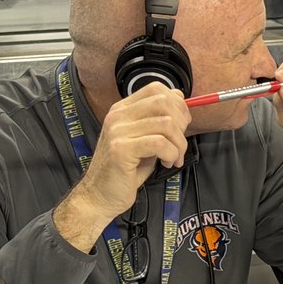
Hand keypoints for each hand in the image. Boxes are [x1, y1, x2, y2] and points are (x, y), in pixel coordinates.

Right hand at [72, 83, 190, 222]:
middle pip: (163, 102)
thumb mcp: (144, 139)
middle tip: (179, 143)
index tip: (182, 124)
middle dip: (182, 123)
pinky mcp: (121, 149)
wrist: (99, 195)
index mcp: (123, 110)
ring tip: (174, 158)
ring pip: (166, 124)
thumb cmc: (126, 169)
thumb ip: (158, 122)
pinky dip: (172, 154)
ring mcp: (118, 131)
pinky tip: (167, 163)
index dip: (177, 103)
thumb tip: (182, 104)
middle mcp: (118, 116)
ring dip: (179, 144)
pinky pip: (160, 143)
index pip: (156, 88)